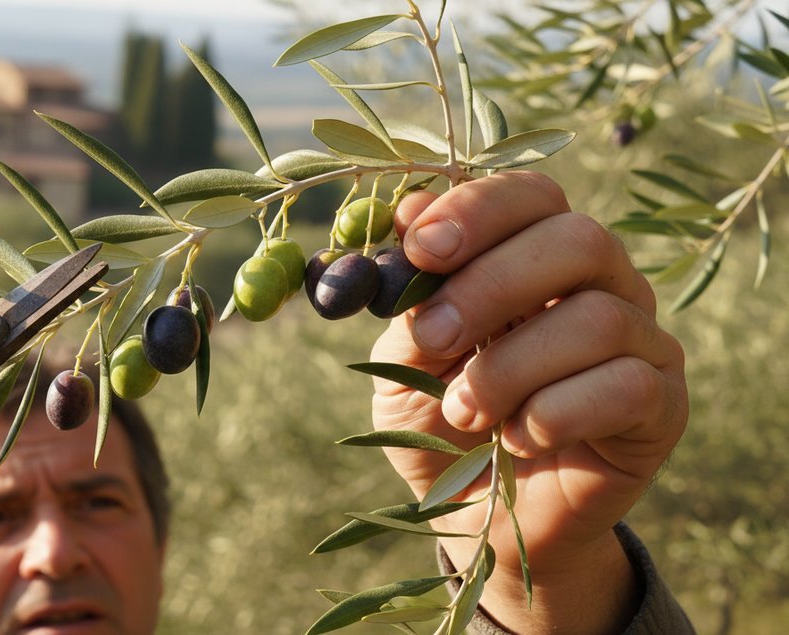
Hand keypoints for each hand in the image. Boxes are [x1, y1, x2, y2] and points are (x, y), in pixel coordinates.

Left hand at [370, 172, 687, 632]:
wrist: (478, 519)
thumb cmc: (440, 425)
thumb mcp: (404, 359)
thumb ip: (410, 292)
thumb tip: (409, 206)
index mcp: (537, 256)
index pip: (532, 196)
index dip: (479, 210)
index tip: (420, 248)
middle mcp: (603, 285)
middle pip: (579, 239)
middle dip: (492, 285)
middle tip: (433, 338)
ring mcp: (642, 342)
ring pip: (599, 319)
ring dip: (510, 368)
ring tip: (464, 413)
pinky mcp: (663, 407)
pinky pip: (627, 386)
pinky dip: (556, 413)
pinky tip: (519, 438)